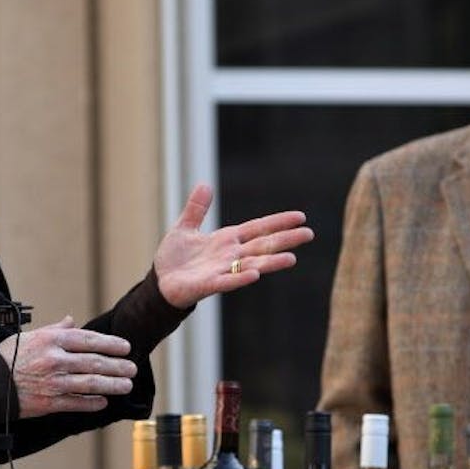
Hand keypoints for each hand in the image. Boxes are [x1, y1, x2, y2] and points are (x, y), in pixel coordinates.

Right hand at [0, 316, 137, 418]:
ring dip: (111, 385)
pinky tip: (103, 402)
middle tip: (132, 368)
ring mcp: (53, 383)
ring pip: (90, 384)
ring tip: (126, 385)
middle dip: (117, 366)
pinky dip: (92, 403)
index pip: (89, 340)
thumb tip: (71, 321)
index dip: (111, 344)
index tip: (126, 348)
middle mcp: (55, 360)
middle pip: (94, 363)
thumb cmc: (6, 358)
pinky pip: (77, 403)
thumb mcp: (29, 336)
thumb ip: (54, 329)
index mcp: (52, 341)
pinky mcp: (49, 402)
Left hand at [153, 183, 313, 308]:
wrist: (160, 282)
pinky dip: (240, 278)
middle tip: (309, 234)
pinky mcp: (208, 285)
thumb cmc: (175, 258)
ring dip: (271, 262)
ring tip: (291, 258)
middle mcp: (230, 255)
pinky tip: (255, 274)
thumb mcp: (184, 227)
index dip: (278, 222)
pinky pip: (227, 281)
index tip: (300, 217)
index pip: (258, 228)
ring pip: (252, 264)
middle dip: (285, 240)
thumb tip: (206, 184)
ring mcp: (222, 270)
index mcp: (227, 240)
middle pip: (262, 245)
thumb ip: (196, 208)